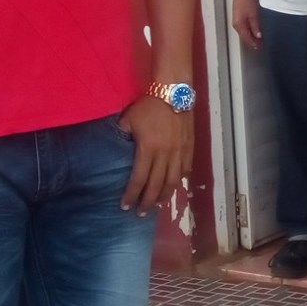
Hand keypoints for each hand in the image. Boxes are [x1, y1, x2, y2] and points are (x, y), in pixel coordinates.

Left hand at [119, 95, 193, 212]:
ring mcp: (179, 152)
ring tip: (158, 205)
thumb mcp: (129, 119)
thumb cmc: (148, 105)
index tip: (125, 206)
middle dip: (147, 201)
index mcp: (148, 150)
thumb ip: (122, 135)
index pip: (138, 179)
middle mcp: (165, 155)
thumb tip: (117, 145)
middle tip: (141, 214)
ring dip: (164, 195)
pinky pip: (185, 168)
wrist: (173, 92)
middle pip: (156, 185)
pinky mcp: (189, 147)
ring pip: (173, 181)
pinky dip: (180, 179)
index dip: (131, 194)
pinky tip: (175, 186)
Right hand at [231, 0, 261, 49]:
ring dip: (250, 35)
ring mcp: (236, 19)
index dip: (253, 43)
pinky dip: (248, 29)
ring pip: (243, 31)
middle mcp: (235, 24)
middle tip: (259, 44)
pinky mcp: (238, 16)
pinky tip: (253, 29)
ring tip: (257, 38)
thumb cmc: (248, 0)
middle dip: (251, 40)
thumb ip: (255, 27)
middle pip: (244, 36)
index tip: (259, 46)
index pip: (246, 38)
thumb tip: (257, 36)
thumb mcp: (254, 15)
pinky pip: (243, 26)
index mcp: (239, 25)